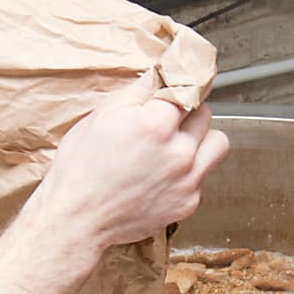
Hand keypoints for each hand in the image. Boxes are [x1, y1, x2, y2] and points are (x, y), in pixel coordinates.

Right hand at [33, 98, 227, 250]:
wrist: (77, 218)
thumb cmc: (81, 168)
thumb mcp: (101, 115)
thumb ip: (137, 91)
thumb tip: (160, 74)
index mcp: (155, 125)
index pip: (187, 89)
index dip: (177, 87)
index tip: (175, 87)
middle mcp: (178, 152)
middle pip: (204, 114)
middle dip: (186, 113)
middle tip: (165, 121)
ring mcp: (187, 180)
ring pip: (217, 143)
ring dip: (201, 139)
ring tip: (176, 144)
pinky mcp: (188, 202)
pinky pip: (203, 175)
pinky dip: (189, 171)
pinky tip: (163, 173)